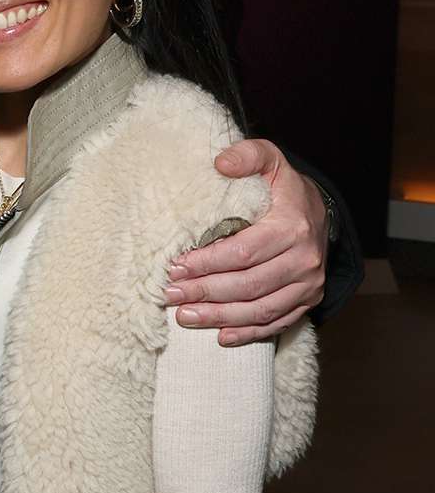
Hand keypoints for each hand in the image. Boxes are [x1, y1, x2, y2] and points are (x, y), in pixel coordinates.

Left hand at [163, 140, 327, 345]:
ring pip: (261, 309)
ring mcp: (308, 284)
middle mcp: (305, 259)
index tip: (176, 267)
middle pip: (248, 284)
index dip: (207, 263)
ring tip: (185, 317)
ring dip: (220, 317)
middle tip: (171, 295)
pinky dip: (248, 333)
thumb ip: (247, 155)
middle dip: (206, 292)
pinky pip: (277, 322)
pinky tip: (221, 337)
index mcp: (292, 226)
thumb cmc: (285, 189)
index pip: (243, 252)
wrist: (322, 212)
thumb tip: (220, 163)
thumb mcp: (270, 160)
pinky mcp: (308, 300)